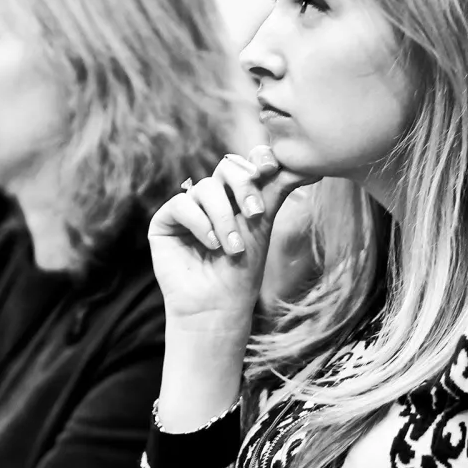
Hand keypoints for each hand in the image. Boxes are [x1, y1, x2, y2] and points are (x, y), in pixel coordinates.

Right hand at [149, 145, 316, 325]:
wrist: (219, 306)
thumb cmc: (243, 271)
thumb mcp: (262, 225)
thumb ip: (273, 190)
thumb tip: (302, 163)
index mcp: (235, 197)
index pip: (244, 165)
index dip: (255, 161)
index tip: (269, 168)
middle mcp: (211, 199)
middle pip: (225, 168)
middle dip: (243, 187)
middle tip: (255, 213)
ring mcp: (187, 209)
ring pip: (205, 188)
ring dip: (223, 218)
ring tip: (232, 248)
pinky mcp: (165, 222)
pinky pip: (181, 204)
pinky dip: (199, 223)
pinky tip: (211, 245)